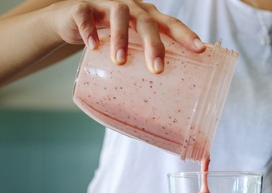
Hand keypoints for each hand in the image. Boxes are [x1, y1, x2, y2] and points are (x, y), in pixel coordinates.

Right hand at [43, 0, 205, 72]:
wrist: (71, 18)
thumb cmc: (109, 35)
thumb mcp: (129, 44)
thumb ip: (141, 62)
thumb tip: (160, 105)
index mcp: (147, 16)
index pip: (170, 24)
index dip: (186, 35)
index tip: (200, 50)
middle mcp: (131, 7)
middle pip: (146, 21)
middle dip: (153, 44)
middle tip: (157, 68)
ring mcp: (106, 4)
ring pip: (118, 15)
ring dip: (121, 38)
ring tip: (120, 61)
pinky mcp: (82, 7)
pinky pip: (85, 15)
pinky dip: (89, 30)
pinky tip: (93, 46)